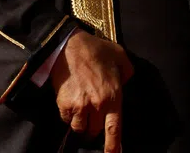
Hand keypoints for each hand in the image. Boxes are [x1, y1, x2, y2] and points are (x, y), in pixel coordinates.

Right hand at [50, 31, 133, 152]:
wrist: (68, 46)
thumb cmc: (96, 50)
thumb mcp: (121, 58)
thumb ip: (126, 74)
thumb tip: (124, 84)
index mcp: (113, 96)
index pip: (114, 127)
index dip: (114, 145)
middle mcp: (96, 105)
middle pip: (95, 131)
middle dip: (95, 128)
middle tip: (94, 116)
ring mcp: (79, 107)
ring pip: (80, 128)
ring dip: (81, 123)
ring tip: (82, 108)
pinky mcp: (63, 105)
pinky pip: (67, 120)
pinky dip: (69, 115)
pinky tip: (72, 101)